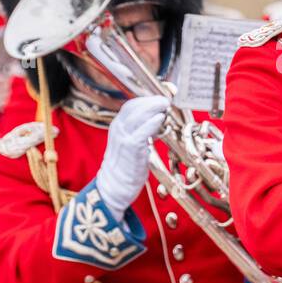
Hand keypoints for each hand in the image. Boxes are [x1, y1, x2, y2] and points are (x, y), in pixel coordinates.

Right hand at [94, 95, 170, 217]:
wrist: (114, 186)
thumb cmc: (127, 165)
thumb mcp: (132, 142)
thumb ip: (143, 130)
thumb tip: (158, 119)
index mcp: (118, 126)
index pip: (132, 105)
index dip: (147, 99)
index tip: (162, 97)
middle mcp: (118, 128)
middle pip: (135, 106)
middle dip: (152, 100)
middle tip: (166, 99)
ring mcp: (123, 138)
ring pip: (138, 115)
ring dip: (154, 108)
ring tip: (166, 106)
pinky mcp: (130, 148)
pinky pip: (141, 132)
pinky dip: (151, 123)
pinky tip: (160, 119)